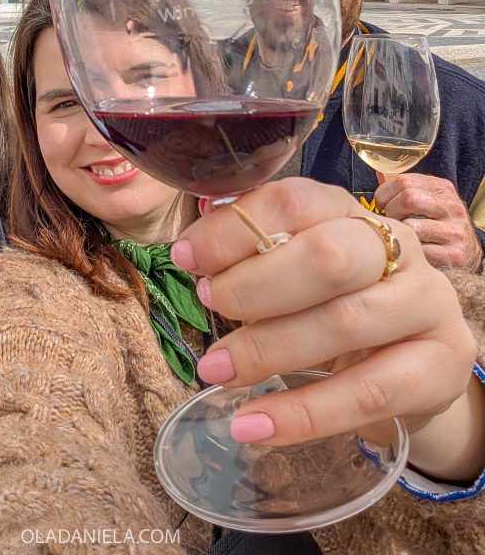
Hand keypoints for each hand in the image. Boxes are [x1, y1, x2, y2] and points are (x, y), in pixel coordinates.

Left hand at [172, 180, 479, 478]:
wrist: (413, 366)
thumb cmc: (336, 307)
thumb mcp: (298, 274)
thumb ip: (255, 257)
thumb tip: (192, 253)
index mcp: (351, 213)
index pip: (294, 202)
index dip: (235, 229)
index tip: (186, 259)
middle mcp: (397, 247)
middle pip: (326, 257)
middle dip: (253, 286)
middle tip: (209, 305)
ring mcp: (426, 302)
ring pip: (343, 323)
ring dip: (267, 350)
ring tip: (215, 371)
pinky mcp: (442, 364)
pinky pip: (366, 393)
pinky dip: (302, 414)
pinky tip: (252, 426)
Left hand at [374, 172, 482, 272]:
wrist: (467, 250)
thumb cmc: (438, 222)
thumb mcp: (427, 199)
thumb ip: (404, 188)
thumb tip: (379, 176)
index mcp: (442, 188)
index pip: (404, 181)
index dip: (385, 193)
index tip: (382, 203)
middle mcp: (452, 207)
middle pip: (409, 198)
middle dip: (391, 211)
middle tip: (392, 220)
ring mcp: (455, 231)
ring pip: (412, 227)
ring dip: (401, 233)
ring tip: (404, 235)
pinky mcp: (455, 254)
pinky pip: (420, 251)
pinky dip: (412, 251)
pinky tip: (415, 249)